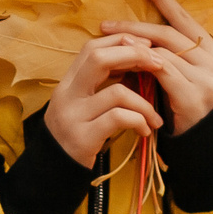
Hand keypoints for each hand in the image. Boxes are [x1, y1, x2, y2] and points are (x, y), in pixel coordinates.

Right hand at [47, 32, 167, 165]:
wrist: (53, 171)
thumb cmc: (77, 133)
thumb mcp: (82, 103)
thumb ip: (100, 83)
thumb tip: (135, 61)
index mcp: (68, 82)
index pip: (92, 47)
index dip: (120, 42)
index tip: (146, 48)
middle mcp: (67, 94)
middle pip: (99, 58)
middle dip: (134, 56)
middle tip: (159, 65)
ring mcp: (73, 115)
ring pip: (117, 92)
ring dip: (144, 103)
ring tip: (155, 117)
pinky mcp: (83, 137)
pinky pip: (119, 119)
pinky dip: (139, 121)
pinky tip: (145, 130)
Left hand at [101, 0, 212, 136]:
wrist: (203, 147)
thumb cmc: (186, 108)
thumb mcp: (182, 76)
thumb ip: (169, 55)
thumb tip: (135, 34)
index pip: (185, 18)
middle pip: (168, 33)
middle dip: (135, 26)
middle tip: (106, 24)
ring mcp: (207, 79)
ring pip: (162, 52)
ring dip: (133, 48)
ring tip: (109, 45)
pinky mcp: (192, 96)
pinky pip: (161, 72)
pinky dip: (141, 66)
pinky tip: (123, 64)